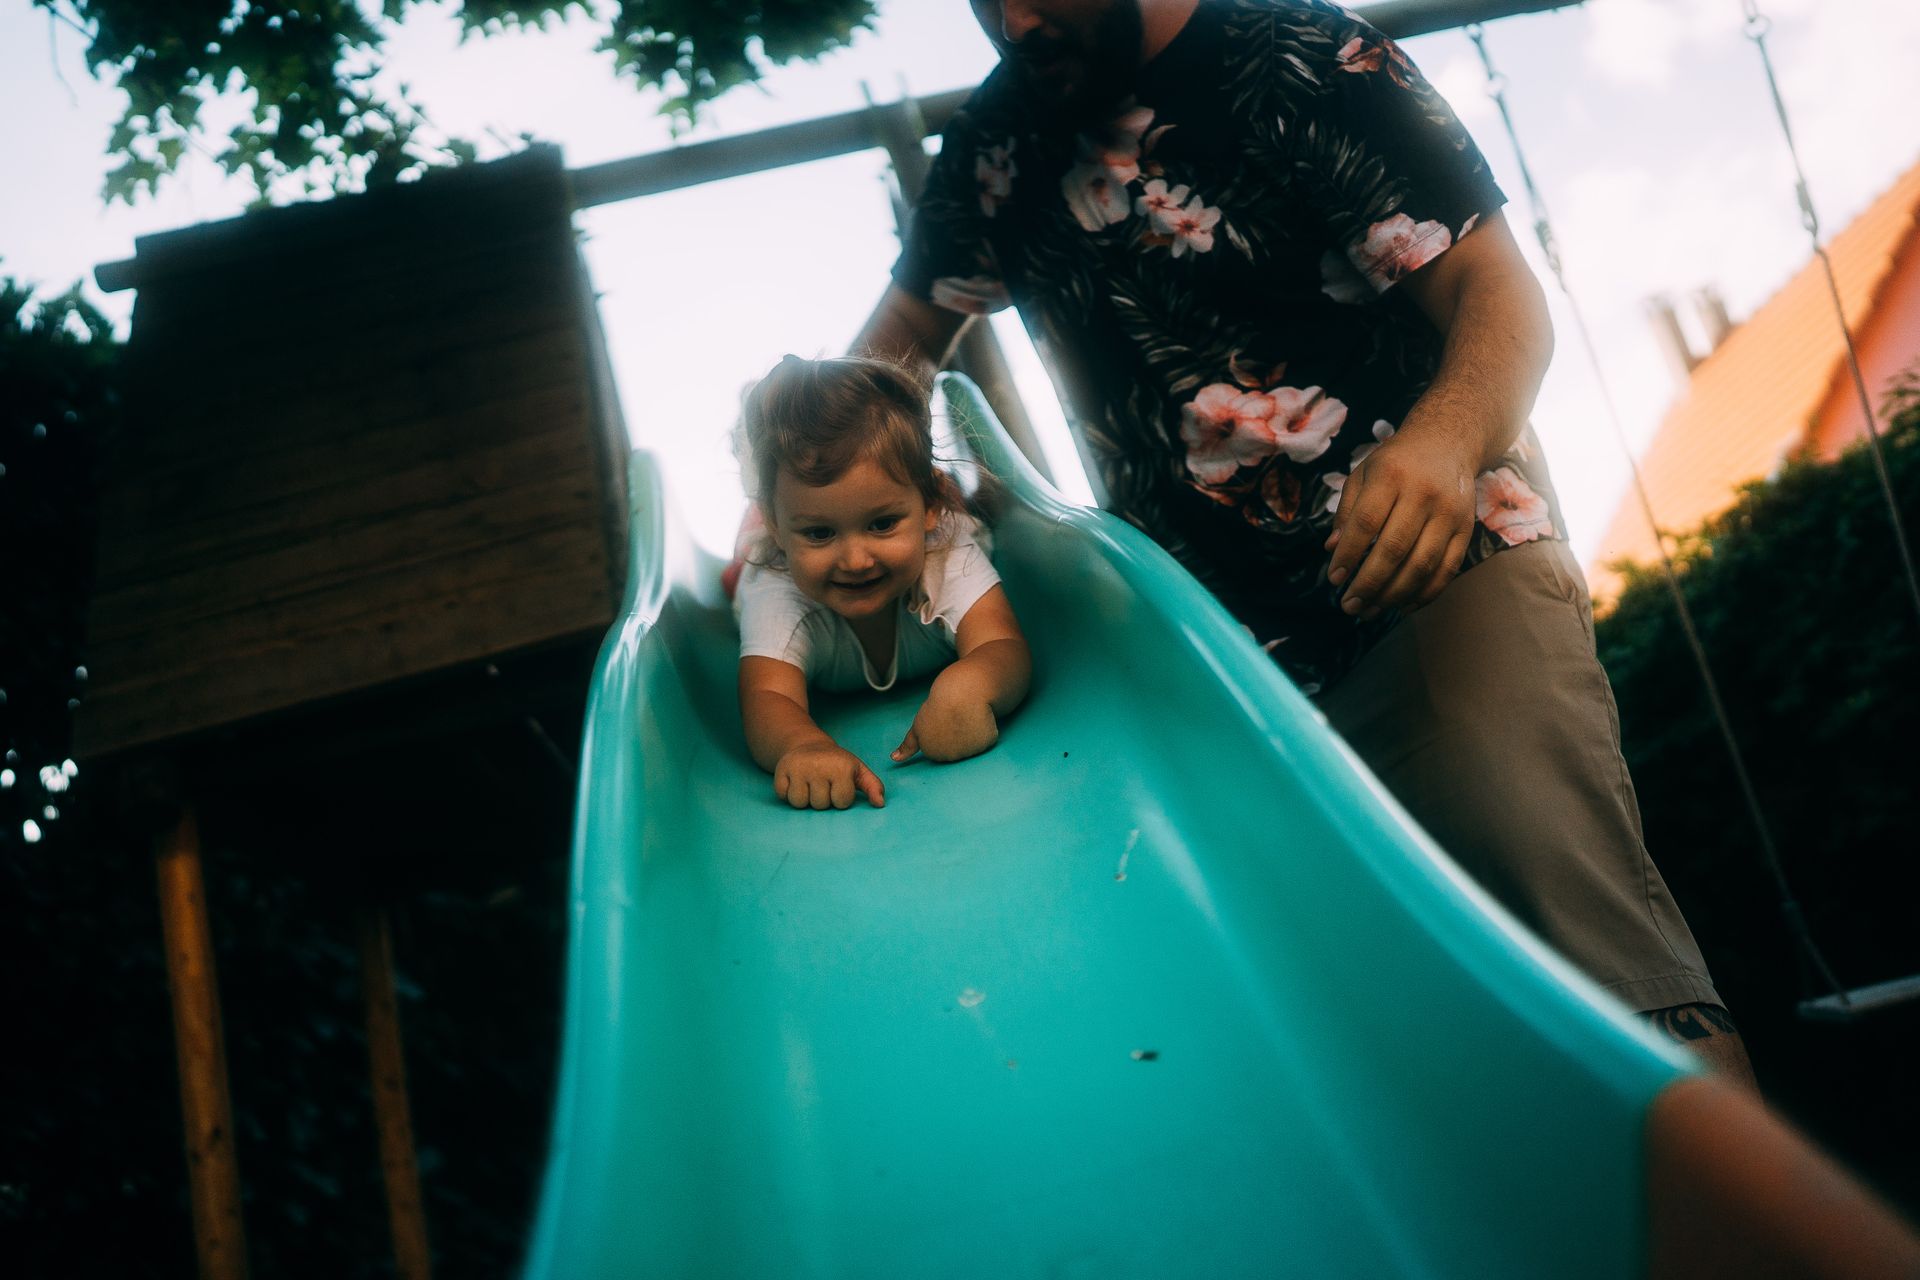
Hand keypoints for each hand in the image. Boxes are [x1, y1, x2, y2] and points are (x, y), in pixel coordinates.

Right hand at [773, 741, 884, 809]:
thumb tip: (880, 803)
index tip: (838, 785)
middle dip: (822, 799)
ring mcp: (798, 768)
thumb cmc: (836, 763)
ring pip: (800, 803)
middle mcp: (819, 766)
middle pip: (820, 804)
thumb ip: (873, 786)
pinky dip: (787, 793)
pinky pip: (783, 796)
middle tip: (822, 783)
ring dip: (804, 798)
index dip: (840, 798)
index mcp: (841, 767)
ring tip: (809, 784)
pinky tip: (796, 782)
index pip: (842, 802)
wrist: (808, 745)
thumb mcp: (858, 771)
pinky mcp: (780, 770)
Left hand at [891, 678, 999, 763]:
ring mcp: (967, 752)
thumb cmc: (939, 704)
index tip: (941, 719)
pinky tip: (980, 718)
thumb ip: (909, 744)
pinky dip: (984, 729)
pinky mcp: (984, 745)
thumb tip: (894, 759)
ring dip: (970, 732)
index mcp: (931, 752)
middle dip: (955, 735)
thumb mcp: (918, 724)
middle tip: (953, 717)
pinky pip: (985, 740)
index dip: (941, 730)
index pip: (938, 748)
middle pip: (954, 750)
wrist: (961, 692)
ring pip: (971, 746)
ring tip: (966, 716)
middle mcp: (949, 756)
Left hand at [1325, 428, 1477, 618]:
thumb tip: (1332, 549)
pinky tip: (1403, 606)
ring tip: (1370, 611)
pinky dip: (1425, 594)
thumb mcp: (1364, 474)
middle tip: (1349, 605)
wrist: (1449, 442)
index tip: (1334, 579)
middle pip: (1394, 549)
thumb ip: (1347, 511)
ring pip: (1421, 565)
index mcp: (1392, 476)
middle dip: (1368, 583)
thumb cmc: (1396, 462)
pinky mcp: (1466, 529)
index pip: (1366, 523)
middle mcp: (1424, 494)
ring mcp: (1449, 513)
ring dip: (1393, 595)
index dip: (1348, 555)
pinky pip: (1446, 570)